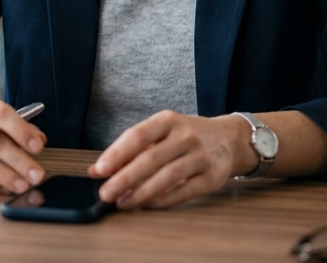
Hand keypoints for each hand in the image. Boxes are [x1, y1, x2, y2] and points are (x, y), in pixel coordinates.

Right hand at [0, 92, 46, 194]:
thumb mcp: (0, 119)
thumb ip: (22, 128)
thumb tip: (39, 140)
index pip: (1, 113)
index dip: (21, 131)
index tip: (38, 148)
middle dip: (18, 161)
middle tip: (36, 176)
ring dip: (5, 176)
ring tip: (22, 186)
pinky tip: (4, 189)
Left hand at [87, 111, 253, 209]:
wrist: (230, 139)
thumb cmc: (186, 137)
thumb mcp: (161, 133)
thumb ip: (130, 149)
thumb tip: (96, 170)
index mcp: (168, 120)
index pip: (138, 135)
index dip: (117, 153)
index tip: (99, 171)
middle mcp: (186, 135)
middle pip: (151, 158)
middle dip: (125, 178)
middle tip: (106, 194)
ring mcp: (201, 156)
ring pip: (167, 176)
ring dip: (142, 192)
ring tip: (123, 203)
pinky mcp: (212, 176)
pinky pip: (184, 191)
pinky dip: (163, 200)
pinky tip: (146, 205)